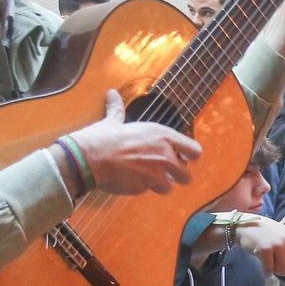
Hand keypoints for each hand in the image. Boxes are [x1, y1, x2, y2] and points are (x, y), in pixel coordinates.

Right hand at [71, 89, 201, 195]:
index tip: (183, 158)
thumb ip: (118, 110)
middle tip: (165, 173)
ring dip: (159, 185)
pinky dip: (142, 188)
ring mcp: (156, 174)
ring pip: (169, 187)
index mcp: (162, 136)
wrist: (89, 158)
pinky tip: (131, 180)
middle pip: (187, 176)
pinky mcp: (144, 188)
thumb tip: (112, 94)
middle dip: (177, 176)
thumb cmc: (102, 138)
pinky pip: (149, 191)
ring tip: (145, 178)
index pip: (195, 151)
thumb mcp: (113, 121)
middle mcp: (164, 156)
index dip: (190, 157)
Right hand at [232, 216, 284, 278]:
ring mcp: (278, 244)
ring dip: (276, 270)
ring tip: (270, 258)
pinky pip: (270, 271)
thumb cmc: (269, 236)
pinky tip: (263, 264)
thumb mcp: (284, 245)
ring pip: (284, 271)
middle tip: (280, 262)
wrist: (247, 226)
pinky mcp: (265, 250)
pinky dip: (266, 272)